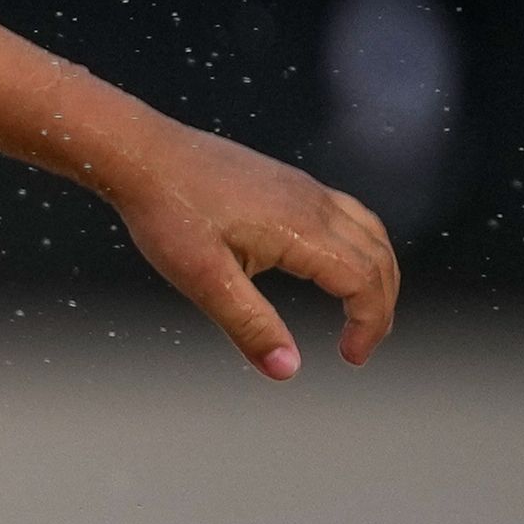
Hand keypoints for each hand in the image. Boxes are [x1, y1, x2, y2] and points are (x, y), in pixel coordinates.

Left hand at [107, 121, 399, 378]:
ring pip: (369, 231)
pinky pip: (347, 214)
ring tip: (361, 312)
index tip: (352, 358)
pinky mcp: (289, 182)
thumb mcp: (203, 280)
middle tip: (360, 347)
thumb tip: (287, 370)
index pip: (364, 281)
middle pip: (378, 257)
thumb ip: (249, 325)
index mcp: (302, 229)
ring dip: (377, 274)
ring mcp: (304, 188)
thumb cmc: (168, 213)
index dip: (369, 324)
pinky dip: (360, 247)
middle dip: (380, 306)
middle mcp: (314, 203)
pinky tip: (335, 265)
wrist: (142, 154)